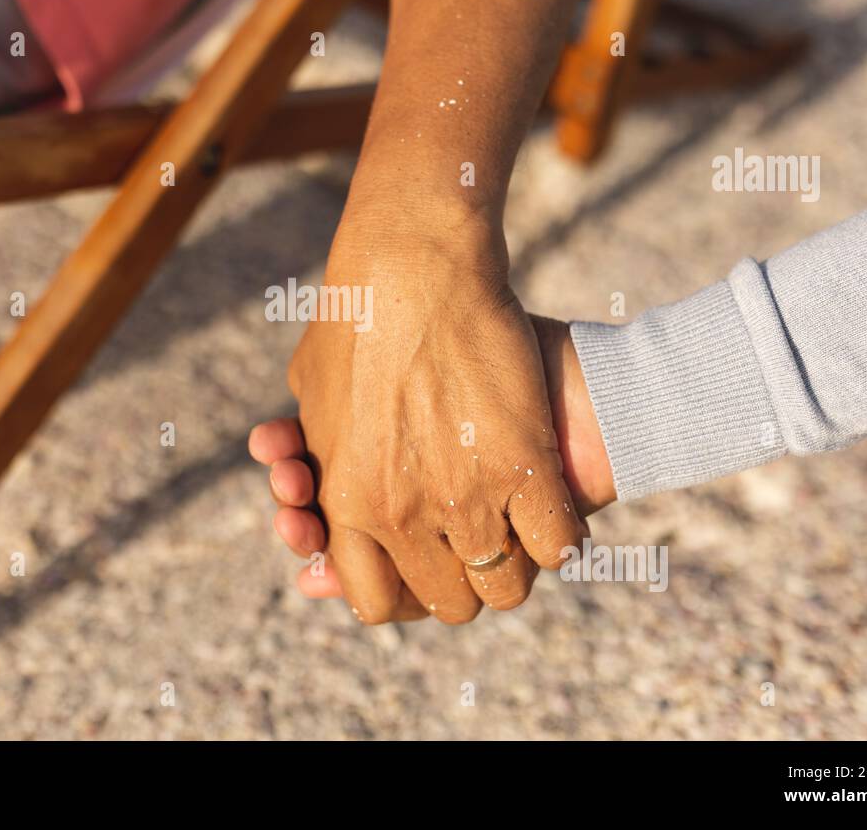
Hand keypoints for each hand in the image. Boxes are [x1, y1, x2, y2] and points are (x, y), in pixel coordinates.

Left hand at [267, 204, 601, 622]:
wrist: (411, 263)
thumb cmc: (353, 315)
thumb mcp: (311, 391)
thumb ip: (312, 451)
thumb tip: (304, 482)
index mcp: (346, 504)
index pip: (373, 601)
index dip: (402, 590)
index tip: (421, 565)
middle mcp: (402, 515)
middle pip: (449, 603)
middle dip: (462, 580)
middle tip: (475, 544)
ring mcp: (465, 497)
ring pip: (505, 588)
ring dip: (514, 566)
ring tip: (518, 530)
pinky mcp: (524, 466)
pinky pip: (559, 547)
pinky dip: (562, 538)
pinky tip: (556, 509)